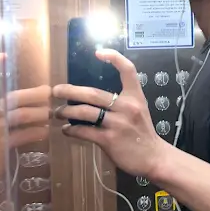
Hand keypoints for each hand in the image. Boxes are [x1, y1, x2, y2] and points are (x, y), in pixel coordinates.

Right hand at [0, 54, 49, 188]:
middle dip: (36, 94)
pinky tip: (44, 131)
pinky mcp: (3, 145)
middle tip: (48, 92)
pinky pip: (27, 134)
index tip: (4, 56)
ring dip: (41, 113)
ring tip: (48, 113)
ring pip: (24, 115)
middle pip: (14, 96)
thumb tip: (18, 94)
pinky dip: (39, 132)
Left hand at [53, 49, 164, 178]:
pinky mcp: (109, 140)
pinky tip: (66, 130)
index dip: (114, 58)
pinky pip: (84, 131)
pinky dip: (72, 130)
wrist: (154, 157)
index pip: (128, 70)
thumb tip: (91, 98)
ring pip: (85, 112)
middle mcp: (126, 107)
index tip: (98, 53)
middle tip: (56, 90)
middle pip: (93, 93)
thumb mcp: (138, 111)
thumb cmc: (142, 133)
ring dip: (67, 111)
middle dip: (70, 91)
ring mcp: (117, 123)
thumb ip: (120, 102)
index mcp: (135, 97)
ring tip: (58, 112)